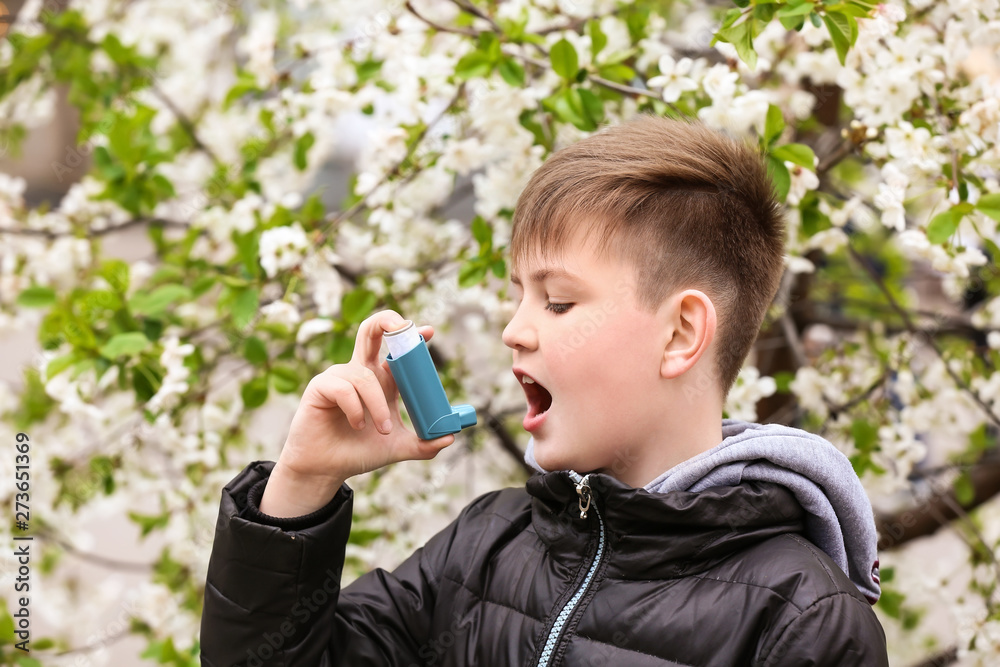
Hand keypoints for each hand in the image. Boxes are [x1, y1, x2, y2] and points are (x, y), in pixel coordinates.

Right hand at [261, 310, 455, 515]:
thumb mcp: (397, 448)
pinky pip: (344, 388)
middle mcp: (360, 372)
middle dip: (386, 321)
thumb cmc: (358, 452)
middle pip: (371, 331)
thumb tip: (450, 437)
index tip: (429, 332)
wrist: (327, 469)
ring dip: (378, 405)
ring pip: (365, 376)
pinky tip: (358, 425)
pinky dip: (356, 408)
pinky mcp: (320, 386)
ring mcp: (339, 377)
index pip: (396, 349)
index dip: (410, 335)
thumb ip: (424, 445)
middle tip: (402, 326)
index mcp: (381, 380)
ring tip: (384, 429)